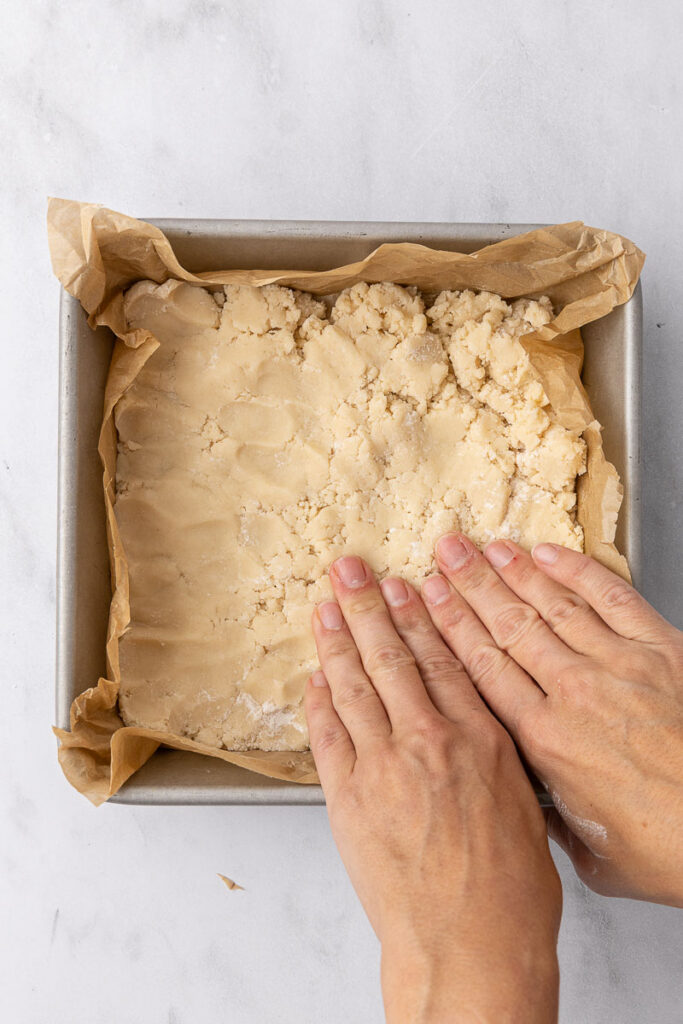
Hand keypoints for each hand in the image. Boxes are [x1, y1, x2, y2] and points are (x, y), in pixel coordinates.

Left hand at [305, 556, 561, 1023]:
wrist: (470, 944)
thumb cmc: (509, 890)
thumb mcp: (523, 803)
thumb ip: (491, 753)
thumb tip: (471, 725)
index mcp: (479, 738)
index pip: (440, 659)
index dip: (416, 617)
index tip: (402, 586)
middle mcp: (429, 741)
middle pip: (390, 658)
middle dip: (366, 607)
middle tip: (348, 570)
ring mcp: (383, 766)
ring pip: (353, 686)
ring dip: (335, 642)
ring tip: (324, 607)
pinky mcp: (348, 798)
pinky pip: (327, 736)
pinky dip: (318, 702)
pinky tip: (313, 677)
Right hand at [421, 533, 682, 905]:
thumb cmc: (668, 849)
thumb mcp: (590, 854)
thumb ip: (550, 817)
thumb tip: (530, 804)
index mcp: (545, 741)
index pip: (483, 666)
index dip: (451, 624)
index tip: (430, 598)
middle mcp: (573, 694)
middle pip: (507, 625)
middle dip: (470, 583)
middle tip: (445, 552)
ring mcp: (618, 666)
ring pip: (551, 606)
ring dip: (514, 571)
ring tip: (486, 546)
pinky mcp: (662, 651)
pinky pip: (611, 597)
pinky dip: (578, 571)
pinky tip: (551, 554)